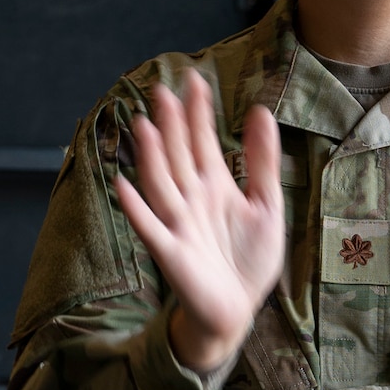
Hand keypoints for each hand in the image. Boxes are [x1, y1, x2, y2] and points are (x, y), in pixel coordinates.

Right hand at [112, 74, 284, 372]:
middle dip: (171, 124)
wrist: (237, 309)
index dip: (198, 112)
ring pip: (161, 183)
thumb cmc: (248, 259)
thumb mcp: (266, 205)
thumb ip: (262, 161)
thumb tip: (260, 112)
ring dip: (151, 156)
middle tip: (163, 89)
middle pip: (178, 155)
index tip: (195, 80)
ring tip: (144, 126)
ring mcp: (178, 224)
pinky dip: (136, 209)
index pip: (202, 141)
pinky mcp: (171, 253)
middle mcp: (191, 199)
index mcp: (214, 186)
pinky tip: (123, 186)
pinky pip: (150, 228)